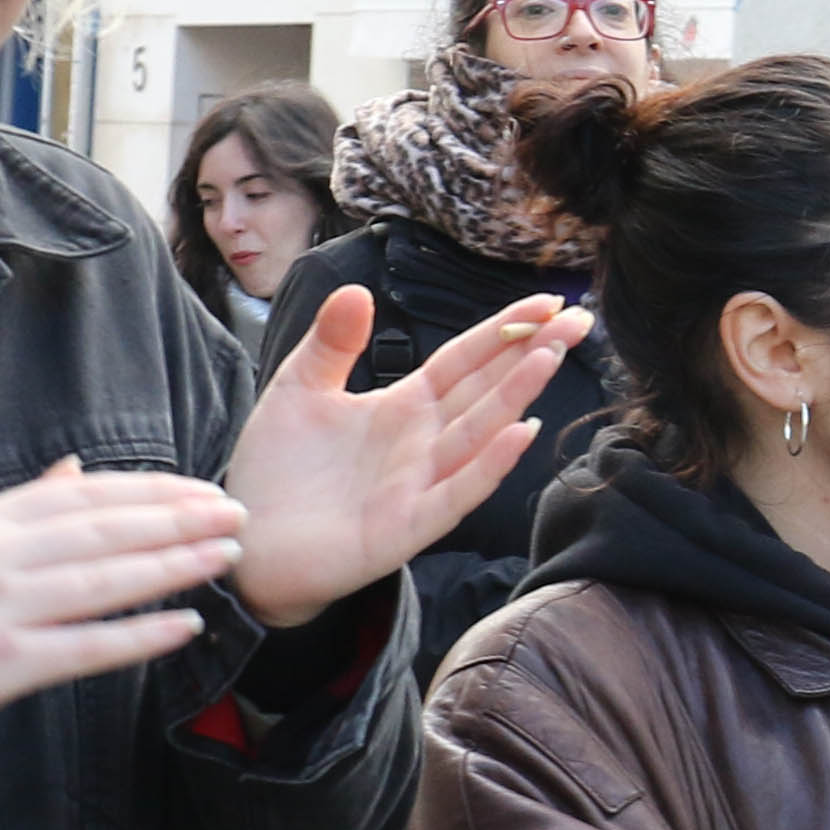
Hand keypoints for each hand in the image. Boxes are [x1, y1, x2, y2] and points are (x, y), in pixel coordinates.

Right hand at [0, 459, 248, 748]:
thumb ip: (20, 506)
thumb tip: (76, 470)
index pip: (86, 495)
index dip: (153, 490)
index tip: (205, 489)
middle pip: (105, 530)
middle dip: (178, 519)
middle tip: (238, 514)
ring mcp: (1, 611)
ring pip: (103, 581)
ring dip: (172, 566)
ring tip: (226, 555)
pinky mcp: (1, 665)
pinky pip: (84, 648)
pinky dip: (138, 637)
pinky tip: (185, 628)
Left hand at [220, 286, 593, 628]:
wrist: (250, 541)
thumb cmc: (278, 471)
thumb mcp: (298, 390)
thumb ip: (331, 343)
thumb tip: (358, 289)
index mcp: (404, 406)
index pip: (466, 360)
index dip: (504, 330)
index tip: (547, 301)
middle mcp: (424, 441)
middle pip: (488, 389)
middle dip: (533, 352)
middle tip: (579, 319)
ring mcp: (422, 482)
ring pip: (481, 432)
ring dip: (517, 394)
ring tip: (550, 355)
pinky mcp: (409, 524)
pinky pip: (457, 490)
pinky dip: (489, 464)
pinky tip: (519, 432)